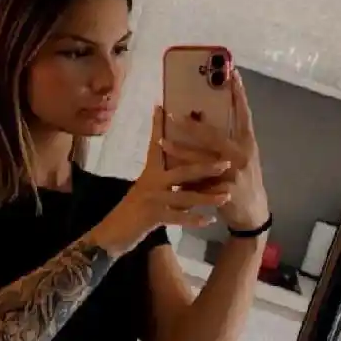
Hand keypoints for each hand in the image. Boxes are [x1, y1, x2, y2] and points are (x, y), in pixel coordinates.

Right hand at [90, 106, 233, 257]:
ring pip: (185, 196)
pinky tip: (210, 220)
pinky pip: (179, 218)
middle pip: (183, 171)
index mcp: (151, 172)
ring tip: (226, 196)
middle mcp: (152, 182)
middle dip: (206, 167)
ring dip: (208, 197)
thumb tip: (185, 171)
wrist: (113, 233)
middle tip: (227, 163)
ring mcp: (153, 199)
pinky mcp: (153, 216)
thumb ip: (165, 180)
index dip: (159, 127)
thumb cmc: (132, 211)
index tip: (163, 107)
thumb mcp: (146, 189)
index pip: (157, 145)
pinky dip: (195, 220)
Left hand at [161, 68, 268, 232]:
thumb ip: (228, 140)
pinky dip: (183, 177)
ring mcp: (234, 174)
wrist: (253, 213)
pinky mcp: (224, 192)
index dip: (238, 94)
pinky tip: (168, 171)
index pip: (243, 114)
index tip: (232, 73)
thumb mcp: (243, 156)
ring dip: (179, 151)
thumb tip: (203, 118)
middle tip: (173, 114)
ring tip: (162, 141)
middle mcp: (242, 155)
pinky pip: (198, 182)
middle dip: (192, 125)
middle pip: (214, 136)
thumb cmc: (244, 180)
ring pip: (201, 160)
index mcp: (248, 143)